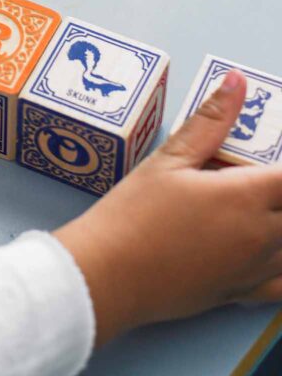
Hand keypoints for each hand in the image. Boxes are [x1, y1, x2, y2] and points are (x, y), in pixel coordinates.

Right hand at [55, 70, 281, 347]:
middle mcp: (263, 235)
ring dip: (281, 221)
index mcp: (247, 196)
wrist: (110, 273)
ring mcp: (256, 268)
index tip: (270, 155)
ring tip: (254, 205)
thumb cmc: (133, 213)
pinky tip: (267, 248)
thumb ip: (209, 121)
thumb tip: (237, 82)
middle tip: (256, 180)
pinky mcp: (242, 293)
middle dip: (279, 190)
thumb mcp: (167, 160)